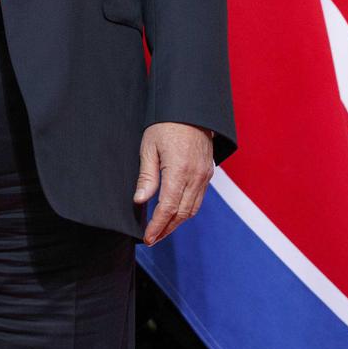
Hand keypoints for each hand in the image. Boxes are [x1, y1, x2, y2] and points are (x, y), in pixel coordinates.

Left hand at [133, 122, 214, 245]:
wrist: (191, 109)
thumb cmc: (165, 124)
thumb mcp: (149, 147)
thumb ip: (147, 177)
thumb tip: (140, 200)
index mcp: (179, 171)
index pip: (167, 208)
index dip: (157, 226)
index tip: (147, 238)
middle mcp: (196, 176)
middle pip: (182, 213)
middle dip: (166, 229)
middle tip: (152, 239)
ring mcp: (204, 175)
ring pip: (192, 209)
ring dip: (177, 222)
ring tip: (161, 230)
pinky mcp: (207, 172)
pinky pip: (198, 198)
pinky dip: (186, 210)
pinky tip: (174, 213)